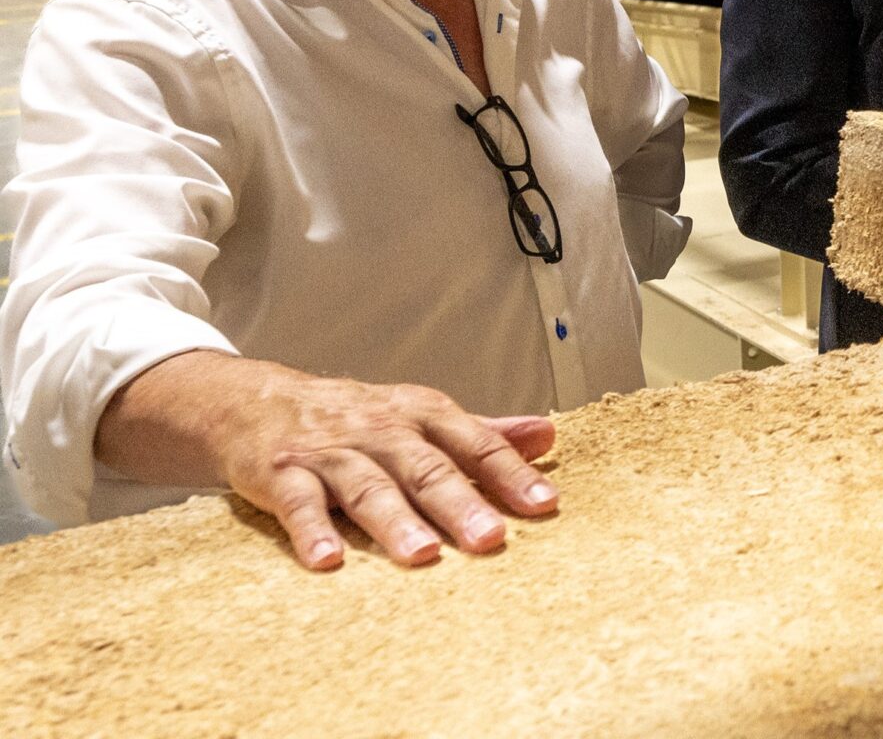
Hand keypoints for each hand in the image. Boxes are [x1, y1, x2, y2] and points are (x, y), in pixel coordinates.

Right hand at [96, 351, 561, 568]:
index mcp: (423, 416)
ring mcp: (331, 453)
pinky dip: (312, 531)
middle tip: (490, 540)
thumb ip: (483, 432)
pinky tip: (328, 561)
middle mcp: (381, 430)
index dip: (510, 474)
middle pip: (426, 469)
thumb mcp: (420, 415)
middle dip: (460, 504)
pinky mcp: (282, 474)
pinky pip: (299, 504)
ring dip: (394, 522)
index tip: (544, 505)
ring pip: (368, 488)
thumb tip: (548, 437)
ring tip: (421, 555)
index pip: (475, 445)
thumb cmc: (355, 418)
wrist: (257, 400)